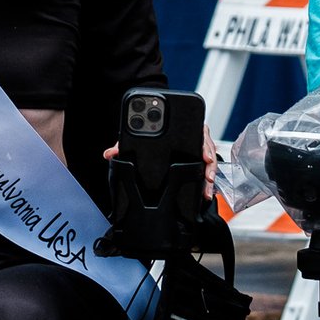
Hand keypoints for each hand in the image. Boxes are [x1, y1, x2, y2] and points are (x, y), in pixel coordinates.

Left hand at [101, 134, 222, 199]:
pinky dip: (205, 182)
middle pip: (207, 150)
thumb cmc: (148, 131)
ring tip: (207, 190)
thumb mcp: (137, 138)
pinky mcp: (196, 161)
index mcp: (184, 127)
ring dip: (209, 176)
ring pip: (209, 161)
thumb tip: (110, 153)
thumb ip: (124, 144)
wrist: (152, 130)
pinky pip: (204, 170)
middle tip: (207, 177)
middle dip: (209, 166)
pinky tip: (204, 192)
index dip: (204, 147)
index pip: (199, 133)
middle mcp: (194, 136)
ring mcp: (197, 149)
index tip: (205, 157)